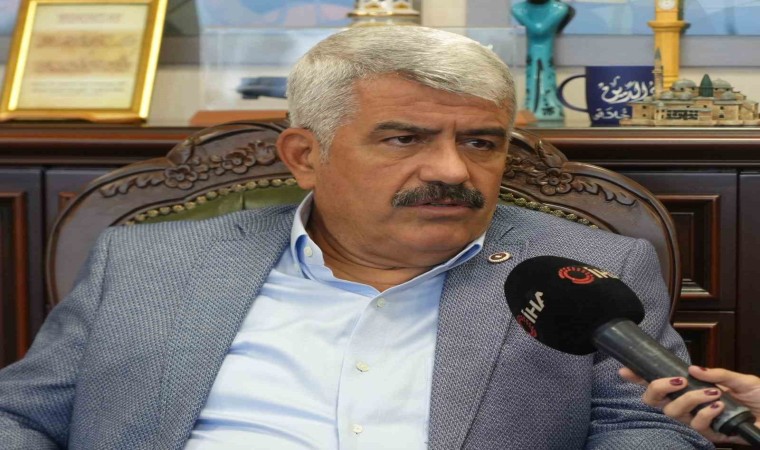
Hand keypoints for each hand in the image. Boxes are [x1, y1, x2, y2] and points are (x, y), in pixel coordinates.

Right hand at [619, 365, 759, 444]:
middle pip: (655, 401)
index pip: (661, 383)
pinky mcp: (710, 434)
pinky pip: (697, 425)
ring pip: (674, 412)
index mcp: (691, 388)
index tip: (626, 370)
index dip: (639, 377)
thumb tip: (692, 369)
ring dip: (689, 399)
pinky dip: (705, 413)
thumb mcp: (740, 379)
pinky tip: (718, 405)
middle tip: (675, 380)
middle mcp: (689, 405)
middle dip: (657, 388)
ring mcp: (697, 420)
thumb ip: (716, 373)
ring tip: (711, 393)